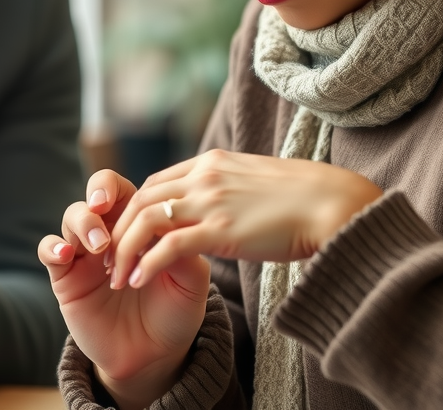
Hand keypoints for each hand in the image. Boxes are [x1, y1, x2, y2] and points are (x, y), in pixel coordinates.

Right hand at [38, 170, 209, 408]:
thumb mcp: (191, 281)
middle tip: (103, 207)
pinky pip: (48, 250)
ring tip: (99, 247)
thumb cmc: (175, 313)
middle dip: (98, 191)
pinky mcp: (66, 276)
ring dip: (83, 223)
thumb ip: (183, 248)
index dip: (128, 186)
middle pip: (95, 193)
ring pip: (72, 216)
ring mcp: (86, 253)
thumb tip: (166, 219)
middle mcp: (111, 232)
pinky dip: (52, 247)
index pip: (129, 189)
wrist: (154, 356)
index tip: (134, 198)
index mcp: (141, 225)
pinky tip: (65, 255)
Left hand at [107, 149, 382, 293]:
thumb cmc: (305, 199)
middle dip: (118, 231)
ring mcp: (211, 201)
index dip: (133, 209)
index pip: (156, 182)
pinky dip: (146, 264)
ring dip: (125, 251)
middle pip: (141, 199)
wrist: (334, 204)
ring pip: (145, 221)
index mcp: (213, 162)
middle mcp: (205, 176)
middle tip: (108, 259)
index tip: (125, 236)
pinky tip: (138, 281)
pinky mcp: (221, 230)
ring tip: (117, 278)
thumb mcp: (257, 183)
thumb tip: (223, 207)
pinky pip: (167, 247)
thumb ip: (231, 190)